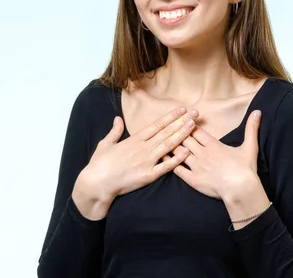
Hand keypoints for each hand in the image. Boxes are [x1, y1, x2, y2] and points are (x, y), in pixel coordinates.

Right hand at [73, 107, 198, 218]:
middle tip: (195, 113)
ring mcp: (146, 161)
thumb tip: (118, 119)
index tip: (181, 109)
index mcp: (134, 139)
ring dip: (182, 134)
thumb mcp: (105, 143)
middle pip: (166, 132)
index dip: (170, 116)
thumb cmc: (99, 164)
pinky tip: (187, 151)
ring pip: (168, 145)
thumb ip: (114, 131)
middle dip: (182, 122)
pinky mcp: (148, 175)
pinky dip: (177, 158)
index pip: (157, 125)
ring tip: (194, 126)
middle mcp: (143, 148)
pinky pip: (166, 166)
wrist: (97, 183)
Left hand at [165, 110, 261, 201]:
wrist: (241, 190)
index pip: (197, 131)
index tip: (183, 120)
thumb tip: (258, 111)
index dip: (189, 125)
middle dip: (177, 133)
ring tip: (161, 140)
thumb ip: (251, 128)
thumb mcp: (250, 146)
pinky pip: (178, 170)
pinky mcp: (193, 180)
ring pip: (179, 152)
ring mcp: (196, 167)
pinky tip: (163, 159)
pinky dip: (169, 163)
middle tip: (168, 128)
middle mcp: (202, 154)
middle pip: (185, 139)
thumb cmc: (246, 169)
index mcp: (214, 145)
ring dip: (171, 146)